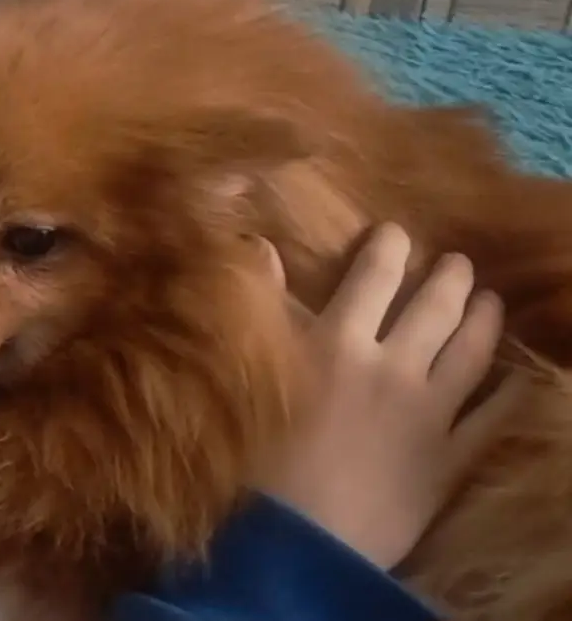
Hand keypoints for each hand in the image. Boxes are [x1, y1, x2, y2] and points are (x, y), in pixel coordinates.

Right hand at [258, 223, 522, 569]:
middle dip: (450, 276)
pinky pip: (490, 421)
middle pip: (433, 308)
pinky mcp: (448, 459)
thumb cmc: (262, 454)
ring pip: (470, 353)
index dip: (388, 247)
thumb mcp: (257, 370)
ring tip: (492, 299)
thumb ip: (265, 304)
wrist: (297, 543)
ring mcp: (428, 414)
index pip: (374, 277)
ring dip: (484, 320)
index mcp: (340, 342)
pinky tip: (520, 379)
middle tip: (458, 261)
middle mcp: (392, 367)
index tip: (396, 234)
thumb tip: (263, 245)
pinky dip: (508, 396)